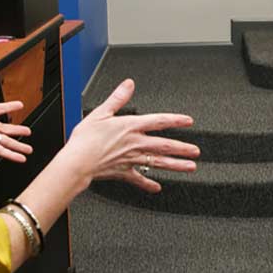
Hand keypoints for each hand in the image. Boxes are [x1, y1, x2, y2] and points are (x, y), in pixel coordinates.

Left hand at [0, 69, 32, 162]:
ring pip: (6, 141)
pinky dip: (11, 154)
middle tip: (28, 131)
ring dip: (18, 145)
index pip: (0, 109)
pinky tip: (20, 157)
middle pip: (6, 129)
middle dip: (18, 130)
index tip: (20, 105)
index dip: (10, 106)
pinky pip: (1, 150)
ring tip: (28, 149)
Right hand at [66, 78, 198, 192]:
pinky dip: (148, 184)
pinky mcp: (123, 173)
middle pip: (164, 145)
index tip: (188, 121)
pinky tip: (157, 187)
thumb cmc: (85, 139)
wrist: (77, 162)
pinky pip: (138, 180)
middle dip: (182, 148)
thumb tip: (128, 84)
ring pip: (159, 162)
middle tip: (195, 150)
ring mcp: (131, 159)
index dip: (176, 120)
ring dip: (176, 165)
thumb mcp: (101, 113)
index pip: (159, 121)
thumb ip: (117, 98)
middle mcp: (135, 143)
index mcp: (130, 127)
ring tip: (190, 167)